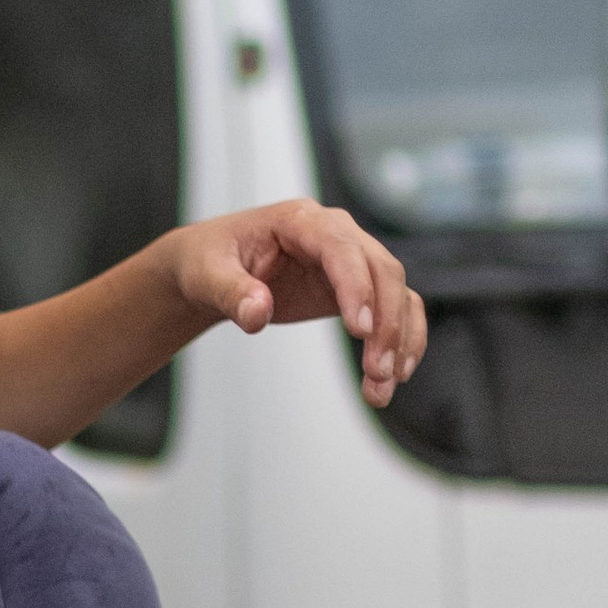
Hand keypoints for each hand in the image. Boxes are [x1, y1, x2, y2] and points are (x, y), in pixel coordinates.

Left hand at [165, 200, 424, 409]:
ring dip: (398, 340)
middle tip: (377, 372)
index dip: (356, 287)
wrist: (213, 268)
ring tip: (382, 387)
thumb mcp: (206, 274)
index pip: (341, 248)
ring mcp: (350, 260)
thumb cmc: (209, 260)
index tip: (360, 331)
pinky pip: (394, 309)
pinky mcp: (356, 287)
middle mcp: (335, 233)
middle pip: (382, 270)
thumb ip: (231, 292)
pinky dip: (401, 341)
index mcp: (299, 220)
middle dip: (386, 323)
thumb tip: (256, 313)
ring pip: (396, 293)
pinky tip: (393, 377)